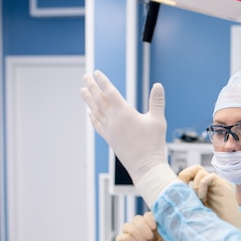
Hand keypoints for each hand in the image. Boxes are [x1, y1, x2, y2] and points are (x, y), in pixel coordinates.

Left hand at [80, 70, 176, 205]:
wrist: (145, 166)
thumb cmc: (153, 143)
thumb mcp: (158, 120)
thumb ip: (157, 101)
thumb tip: (158, 85)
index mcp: (124, 112)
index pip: (110, 92)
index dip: (103, 81)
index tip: (97, 73)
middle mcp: (113, 120)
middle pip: (99, 99)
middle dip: (92, 87)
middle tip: (85, 77)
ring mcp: (109, 130)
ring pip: (95, 111)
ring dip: (88, 100)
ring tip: (82, 91)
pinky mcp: (109, 139)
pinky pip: (97, 125)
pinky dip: (92, 117)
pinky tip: (89, 113)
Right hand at [117, 212, 176, 240]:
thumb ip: (164, 228)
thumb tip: (162, 213)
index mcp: (154, 231)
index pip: (147, 216)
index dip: (149, 218)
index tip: (155, 227)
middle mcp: (143, 234)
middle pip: (136, 218)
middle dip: (142, 226)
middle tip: (149, 238)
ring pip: (127, 225)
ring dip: (136, 232)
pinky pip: (120, 237)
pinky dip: (128, 239)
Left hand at [178, 165, 240, 239]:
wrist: (229, 230)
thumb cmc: (212, 224)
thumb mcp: (194, 210)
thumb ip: (187, 201)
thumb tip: (170, 197)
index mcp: (204, 188)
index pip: (191, 173)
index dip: (182, 178)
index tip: (178, 191)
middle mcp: (211, 184)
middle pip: (196, 168)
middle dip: (186, 176)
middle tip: (184, 190)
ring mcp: (218, 184)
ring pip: (201, 172)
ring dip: (195, 185)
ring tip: (198, 199)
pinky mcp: (224, 187)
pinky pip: (210, 176)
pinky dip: (202, 185)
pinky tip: (203, 198)